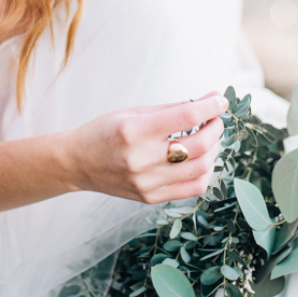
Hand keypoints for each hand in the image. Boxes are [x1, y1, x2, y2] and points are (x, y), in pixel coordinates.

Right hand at [69, 91, 227, 203]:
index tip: (220, 99)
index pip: (186, 116)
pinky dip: (205, 171)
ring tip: (210, 138)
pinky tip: (202, 159)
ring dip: (214, 150)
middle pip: (198, 145)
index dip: (210, 106)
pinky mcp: (150, 197)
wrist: (78, 162)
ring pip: (201, 168)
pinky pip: (192, 189)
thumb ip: (172, 109)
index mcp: (134, 131)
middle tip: (216, 119)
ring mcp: (146, 182)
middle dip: (215, 128)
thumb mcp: (134, 112)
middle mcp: (141, 159)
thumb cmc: (106, 132)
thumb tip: (209, 101)